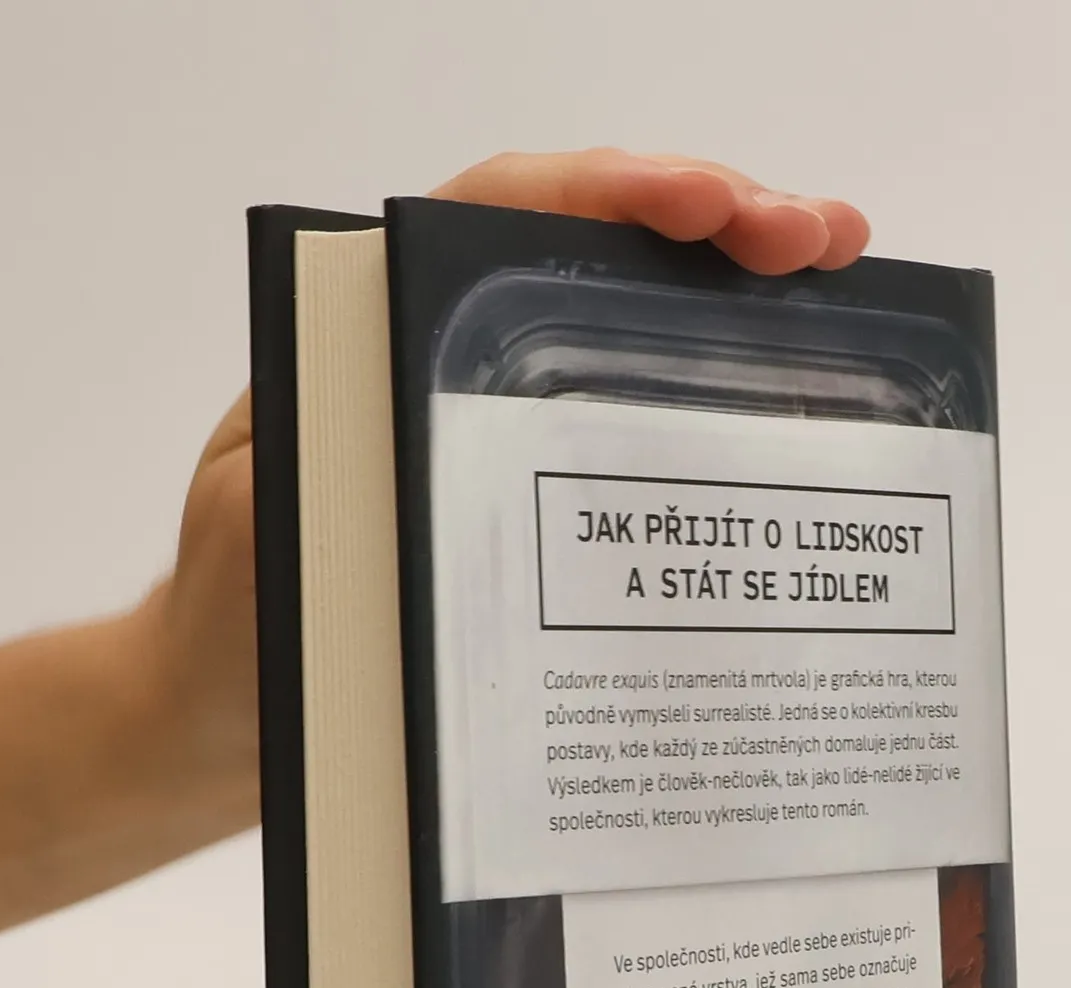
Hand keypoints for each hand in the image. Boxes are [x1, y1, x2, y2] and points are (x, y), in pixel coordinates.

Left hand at [151, 148, 872, 818]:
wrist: (232, 711)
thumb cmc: (235, 621)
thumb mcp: (257, 528)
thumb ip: (322, 456)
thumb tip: (426, 406)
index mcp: (375, 331)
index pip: (503, 215)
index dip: (614, 193)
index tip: (712, 209)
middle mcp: (448, 355)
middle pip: (594, 247)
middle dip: (718, 222)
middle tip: (822, 239)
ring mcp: (499, 420)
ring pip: (629, 322)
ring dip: (737, 293)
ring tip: (837, 276)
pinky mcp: (532, 491)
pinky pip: (633, 417)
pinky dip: (717, 385)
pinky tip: (796, 384)